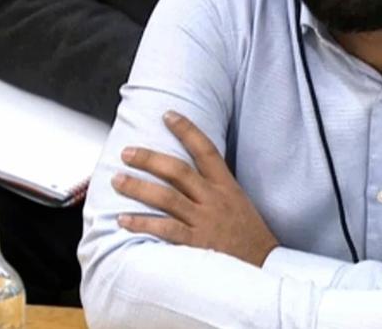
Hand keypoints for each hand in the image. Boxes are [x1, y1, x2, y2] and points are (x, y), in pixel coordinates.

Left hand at [112, 111, 278, 265]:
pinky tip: (123, 219)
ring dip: (138, 187)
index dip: (187, 130)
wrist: (264, 266)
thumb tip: (189, 171)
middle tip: (128, 152)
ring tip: (117, 180)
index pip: (206, 150)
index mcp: (226, 186)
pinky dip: (142, 223)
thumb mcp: (238, 201)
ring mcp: (204, 221)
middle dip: (149, 159)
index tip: (168, 115)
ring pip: (166, 197)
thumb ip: (216, 186)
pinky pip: (164, 229)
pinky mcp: (195, 244)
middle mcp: (214, 199)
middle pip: (178, 171)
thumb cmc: (249, 235)